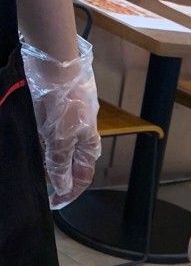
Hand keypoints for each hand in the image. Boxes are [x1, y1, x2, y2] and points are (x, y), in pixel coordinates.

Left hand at [21, 36, 101, 208]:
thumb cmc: (62, 100)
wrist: (53, 61)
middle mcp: (79, 135)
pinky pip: (45, 134)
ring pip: (55, 149)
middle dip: (56, 178)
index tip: (54, 203)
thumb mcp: (60, 137)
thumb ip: (60, 163)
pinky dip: (37, 143)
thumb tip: (62, 186)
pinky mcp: (52, 109)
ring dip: (44, 160)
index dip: (69, 192)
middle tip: (39, 187)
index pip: (81, 177)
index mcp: (88, 145)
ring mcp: (65, 122)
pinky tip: (27, 144)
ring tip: (30, 167)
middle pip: (68, 164)